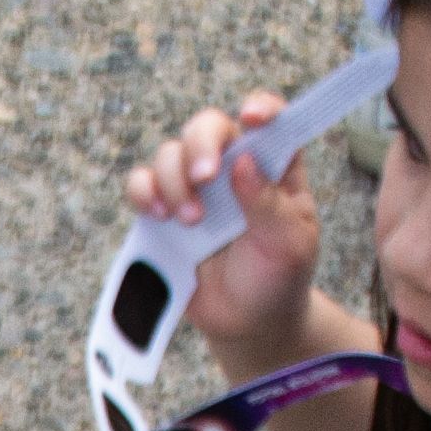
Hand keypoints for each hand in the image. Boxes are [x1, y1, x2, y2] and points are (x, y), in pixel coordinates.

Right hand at [123, 95, 326, 366]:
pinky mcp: (164, 212)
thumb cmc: (279, 278)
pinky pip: (141, 184)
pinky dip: (143, 191)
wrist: (248, 323)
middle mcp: (232, 168)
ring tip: (190, 221)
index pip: (268, 119)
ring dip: (175, 180)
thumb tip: (242, 163)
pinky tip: (158, 214)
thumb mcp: (290, 245)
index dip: (259, 108)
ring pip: (170, 152)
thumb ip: (269, 204)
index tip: (251, 118)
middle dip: (201, 145)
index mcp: (273, 167)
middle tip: (205, 179)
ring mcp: (195, 188)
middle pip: (208, 126)